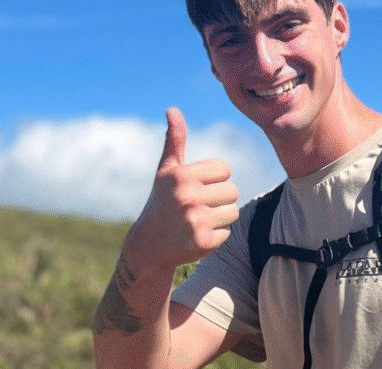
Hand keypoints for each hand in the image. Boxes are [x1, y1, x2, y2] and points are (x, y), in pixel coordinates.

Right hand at [125, 108, 238, 272]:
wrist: (149, 245)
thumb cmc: (162, 201)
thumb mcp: (166, 171)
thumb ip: (174, 140)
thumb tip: (173, 109)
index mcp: (182, 175)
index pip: (225, 169)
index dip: (214, 179)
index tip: (197, 187)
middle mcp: (188, 196)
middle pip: (232, 191)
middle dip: (218, 199)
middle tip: (196, 207)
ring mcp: (196, 220)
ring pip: (232, 212)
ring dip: (219, 218)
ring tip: (198, 220)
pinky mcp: (203, 242)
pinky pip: (228, 232)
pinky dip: (216, 236)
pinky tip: (197, 236)